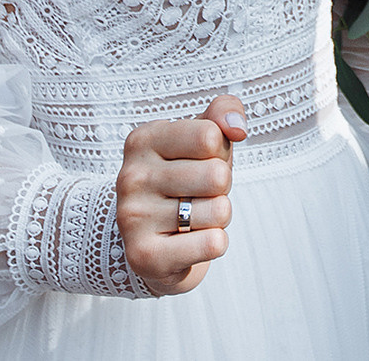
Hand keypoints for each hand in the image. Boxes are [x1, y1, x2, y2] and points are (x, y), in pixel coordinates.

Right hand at [116, 92, 247, 294]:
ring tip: (192, 218)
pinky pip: (212, 244)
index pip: (210, 136)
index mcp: (142, 140)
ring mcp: (133, 218)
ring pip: (219, 210)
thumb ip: (224, 112)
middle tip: (198, 195)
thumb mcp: (204, 138)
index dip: (219, 152)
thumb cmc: (188, 178)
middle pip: (217, 175)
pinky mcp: (144, 256)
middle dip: (221, 188)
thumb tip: (237, 128)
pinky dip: (215, 243)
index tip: (199, 162)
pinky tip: (191, 243)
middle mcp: (130, 177)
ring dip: (217, 217)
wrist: (156, 241)